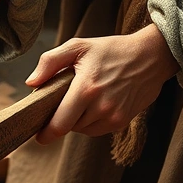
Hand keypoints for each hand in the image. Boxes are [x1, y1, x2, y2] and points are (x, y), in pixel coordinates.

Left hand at [27, 23, 178, 144]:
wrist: (152, 56)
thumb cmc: (111, 50)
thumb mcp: (78, 46)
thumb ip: (50, 62)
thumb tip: (31, 83)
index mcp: (86, 89)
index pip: (59, 124)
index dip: (46, 133)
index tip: (38, 135)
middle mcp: (100, 107)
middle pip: (69, 126)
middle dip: (62, 117)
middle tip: (64, 101)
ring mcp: (113, 116)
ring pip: (82, 129)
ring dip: (77, 119)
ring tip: (83, 98)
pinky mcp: (122, 122)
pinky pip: (97, 129)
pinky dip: (91, 121)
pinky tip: (96, 104)